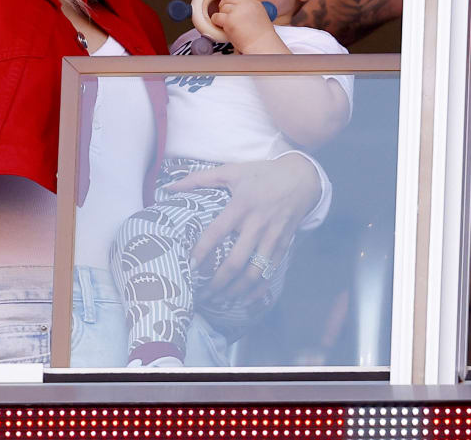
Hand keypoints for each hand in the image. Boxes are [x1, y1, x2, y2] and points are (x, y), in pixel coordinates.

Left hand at [166, 151, 319, 308]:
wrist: (302, 178)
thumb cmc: (261, 173)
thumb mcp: (230, 171)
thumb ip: (198, 179)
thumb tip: (168, 188)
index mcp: (241, 205)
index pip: (217, 232)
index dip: (202, 251)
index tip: (189, 266)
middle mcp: (257, 224)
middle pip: (236, 261)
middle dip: (218, 282)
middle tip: (201, 295)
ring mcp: (273, 237)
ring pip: (255, 272)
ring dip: (237, 290)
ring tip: (219, 300)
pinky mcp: (285, 245)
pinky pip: (271, 272)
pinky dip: (259, 289)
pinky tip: (244, 300)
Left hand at [211, 0, 284, 54]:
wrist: (261, 45)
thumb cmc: (261, 36)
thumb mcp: (259, 16)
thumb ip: (248, 9)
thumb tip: (235, 7)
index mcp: (254, 3)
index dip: (233, 2)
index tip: (231, 8)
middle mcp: (246, 4)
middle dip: (225, 6)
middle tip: (226, 15)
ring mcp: (237, 11)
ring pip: (222, 8)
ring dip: (222, 16)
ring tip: (229, 25)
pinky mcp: (229, 20)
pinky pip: (216, 17)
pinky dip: (216, 22)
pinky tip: (223, 27)